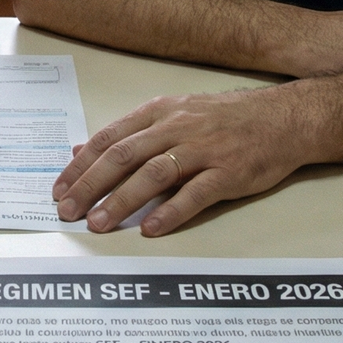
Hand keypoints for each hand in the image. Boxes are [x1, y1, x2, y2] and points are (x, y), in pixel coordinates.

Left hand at [53, 88, 306, 236]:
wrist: (282, 118)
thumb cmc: (224, 119)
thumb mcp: (173, 115)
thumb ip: (129, 134)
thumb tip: (82, 150)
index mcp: (159, 113)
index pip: (109, 138)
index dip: (81, 165)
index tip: (59, 189)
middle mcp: (177, 127)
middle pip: (124, 156)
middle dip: (91, 185)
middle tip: (68, 211)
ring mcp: (204, 149)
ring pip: (154, 174)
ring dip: (122, 200)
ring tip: (99, 223)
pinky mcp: (229, 172)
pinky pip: (196, 193)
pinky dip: (172, 211)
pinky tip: (152, 229)